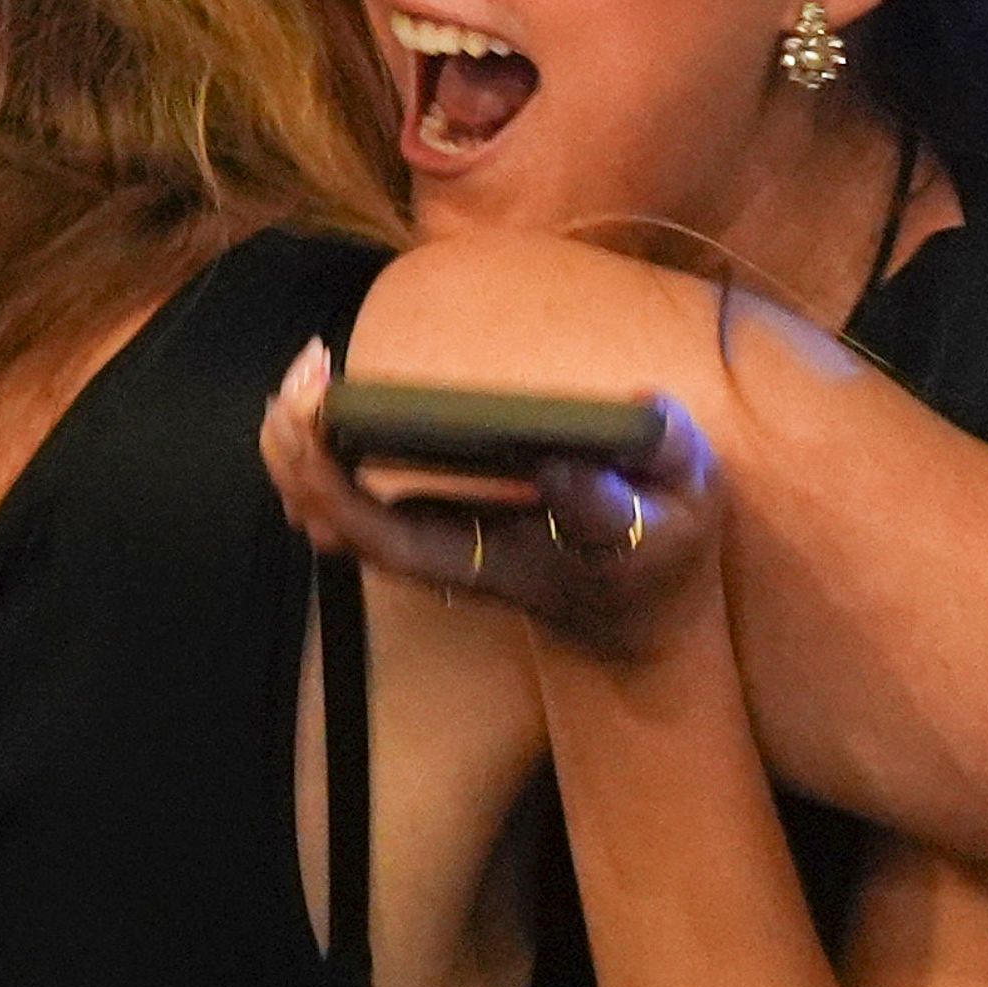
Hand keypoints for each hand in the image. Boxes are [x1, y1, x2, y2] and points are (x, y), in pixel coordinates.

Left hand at [257, 342, 724, 665]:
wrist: (642, 618)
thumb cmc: (665, 550)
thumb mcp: (688, 506)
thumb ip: (652, 463)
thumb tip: (565, 457)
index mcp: (505, 560)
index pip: (406, 540)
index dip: (346, 488)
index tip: (336, 413)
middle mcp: (453, 565)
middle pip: (344, 527)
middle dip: (304, 453)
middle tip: (310, 368)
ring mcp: (436, 555)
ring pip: (333, 520)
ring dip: (299, 450)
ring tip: (307, 370)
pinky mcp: (432, 536)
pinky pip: (349, 505)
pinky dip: (319, 453)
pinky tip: (320, 398)